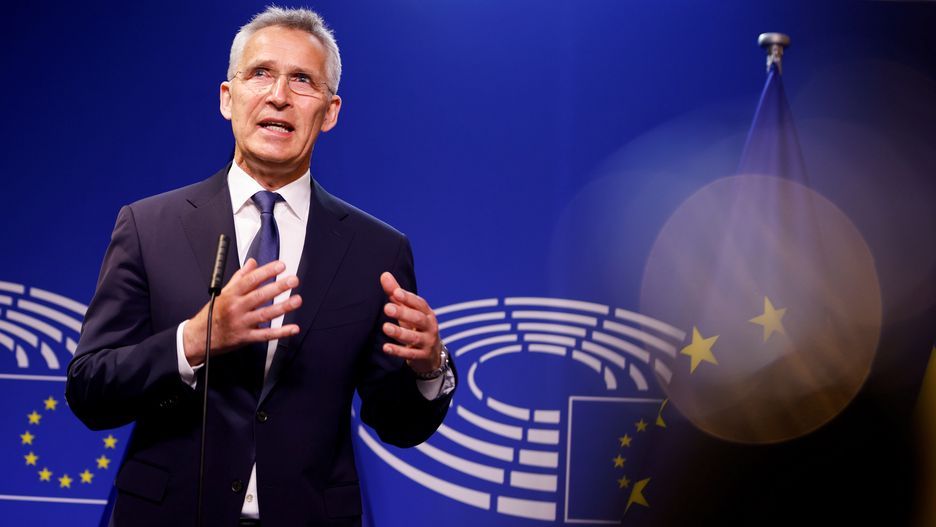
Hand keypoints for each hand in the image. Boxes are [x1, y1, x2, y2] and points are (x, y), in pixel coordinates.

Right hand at [182, 259, 301, 365]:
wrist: (199, 338)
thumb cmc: (212, 313)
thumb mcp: (223, 292)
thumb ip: (240, 277)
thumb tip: (252, 263)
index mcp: (231, 294)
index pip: (251, 280)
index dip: (266, 272)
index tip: (280, 266)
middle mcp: (236, 308)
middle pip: (259, 295)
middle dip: (278, 287)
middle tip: (293, 280)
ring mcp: (241, 323)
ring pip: (265, 314)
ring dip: (283, 307)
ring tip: (297, 300)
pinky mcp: (246, 337)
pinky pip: (265, 335)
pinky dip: (281, 332)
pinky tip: (293, 328)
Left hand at [379, 272, 441, 373]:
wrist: (431, 354)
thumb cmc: (416, 326)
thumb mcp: (408, 310)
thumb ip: (396, 294)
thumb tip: (384, 274)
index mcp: (427, 313)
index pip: (419, 303)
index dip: (408, 298)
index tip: (396, 292)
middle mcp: (430, 326)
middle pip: (417, 319)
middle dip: (403, 313)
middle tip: (387, 308)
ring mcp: (427, 342)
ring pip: (414, 337)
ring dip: (399, 332)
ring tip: (385, 327)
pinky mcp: (422, 356)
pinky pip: (410, 354)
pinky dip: (398, 351)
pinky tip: (385, 347)